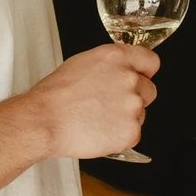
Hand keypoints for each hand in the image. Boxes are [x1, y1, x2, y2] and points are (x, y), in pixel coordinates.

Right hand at [27, 44, 157, 160]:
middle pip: (149, 90)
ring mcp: (132, 105)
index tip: (139, 80)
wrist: (44, 120)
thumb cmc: (56, 94)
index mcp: (117, 57)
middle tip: (109, 106)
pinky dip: (119, 137)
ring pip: (140, 113)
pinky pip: (134, 134)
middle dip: (134, 98)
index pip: (151, 62)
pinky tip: (99, 132)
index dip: (144, 73)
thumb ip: (111, 65)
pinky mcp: (131, 131)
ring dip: (125, 118)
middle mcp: (129, 78)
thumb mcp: (84, 63)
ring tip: (97, 120)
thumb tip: (121, 71)